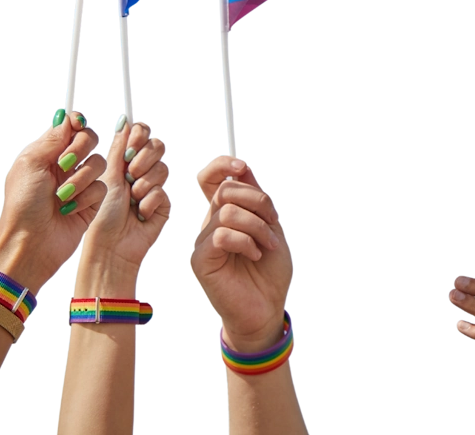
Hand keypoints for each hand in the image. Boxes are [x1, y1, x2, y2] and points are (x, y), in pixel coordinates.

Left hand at [0, 109, 106, 294]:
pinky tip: (69, 209)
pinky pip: (102, 187)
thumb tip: (68, 117)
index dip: (78, 123)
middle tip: (64, 164)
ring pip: (98, 163)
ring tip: (62, 196)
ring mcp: (81, 182)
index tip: (77, 126)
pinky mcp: (92, 200)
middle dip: (80, 149)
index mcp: (48, 153)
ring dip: (79, 179)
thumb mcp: (31, 164)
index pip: (71, 127)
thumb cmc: (23, 207)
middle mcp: (66, 165)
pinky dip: (85, 197)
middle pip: (90, 139)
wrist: (30, 243)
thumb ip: (53, 139)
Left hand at [80, 119, 170, 276]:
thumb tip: (117, 120)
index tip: (130, 147)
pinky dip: (148, 202)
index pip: (139, 134)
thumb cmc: (91, 216)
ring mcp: (148, 189)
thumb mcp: (94, 174)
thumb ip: (112, 146)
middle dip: (143, 158)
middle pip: (156, 146)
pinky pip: (162, 193)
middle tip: (129, 174)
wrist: (103, 248)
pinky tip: (137, 213)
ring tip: (131, 199)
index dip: (139, 136)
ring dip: (144, 183)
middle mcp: (135, 173)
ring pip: (161, 168)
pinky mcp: (158, 207)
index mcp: (119, 162)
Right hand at [190, 157, 291, 349]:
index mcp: (226, 213)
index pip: (211, 179)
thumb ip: (255, 200)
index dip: (222, 165)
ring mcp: (204, 241)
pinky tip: (255, 255)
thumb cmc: (268, 271)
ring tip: (266, 245)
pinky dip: (246, 242)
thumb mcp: (269, 228)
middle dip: (256, 199)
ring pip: (227, 212)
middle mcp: (212, 224)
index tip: (241, 167)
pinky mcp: (202, 260)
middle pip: (224, 190)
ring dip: (256, 225)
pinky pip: (221, 235)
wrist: (267, 308)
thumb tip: (242, 168)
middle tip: (272, 222)